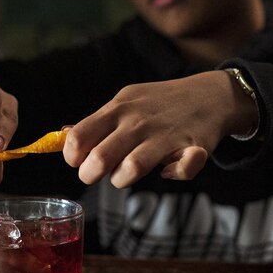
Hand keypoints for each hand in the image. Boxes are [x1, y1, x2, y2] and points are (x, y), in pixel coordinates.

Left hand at [63, 70, 257, 187]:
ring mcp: (166, 134)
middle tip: (96, 175)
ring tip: (126, 173)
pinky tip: (168, 169)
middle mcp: (138, 122)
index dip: (72, 156)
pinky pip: (181, 171)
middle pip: (100, 158)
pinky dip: (173, 175)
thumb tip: (62, 136)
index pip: (79, 136)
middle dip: (90, 175)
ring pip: (133, 167)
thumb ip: (95, 123)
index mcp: (117, 109)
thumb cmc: (158, 104)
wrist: (209, 94)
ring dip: (123, 179)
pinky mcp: (194, 147)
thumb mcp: (124, 103)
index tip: (78, 162)